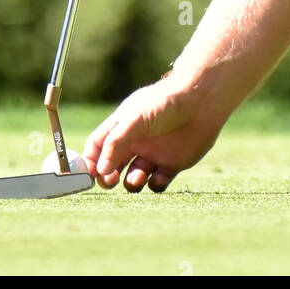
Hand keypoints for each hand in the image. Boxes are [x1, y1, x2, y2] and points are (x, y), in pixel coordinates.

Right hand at [81, 77, 225, 192]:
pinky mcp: (171, 164)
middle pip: (113, 166)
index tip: (88, 176)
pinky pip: (157, 183)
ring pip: (133, 177)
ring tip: (138, 176)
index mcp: (123, 126)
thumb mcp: (135, 118)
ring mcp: (153, 154)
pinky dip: (155, 185)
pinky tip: (159, 177)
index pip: (99, 146)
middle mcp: (136, 141)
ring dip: (131, 182)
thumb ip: (116, 143)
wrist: (201, 103)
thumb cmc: (166, 104)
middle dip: (108, 177)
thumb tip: (101, 170)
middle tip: (110, 181)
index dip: (91, 161)